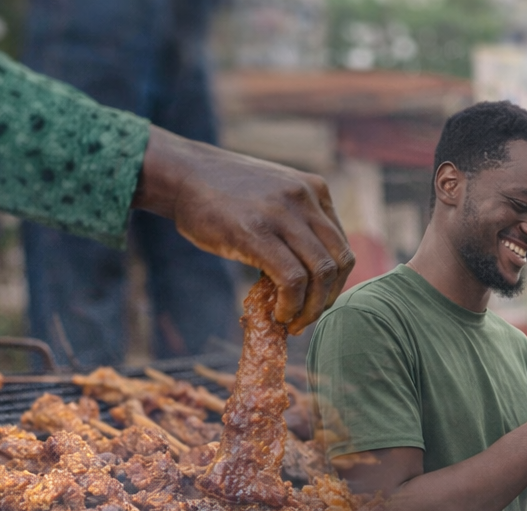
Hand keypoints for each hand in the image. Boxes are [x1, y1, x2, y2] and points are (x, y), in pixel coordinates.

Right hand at [135, 128, 354, 332]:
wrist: (183, 173)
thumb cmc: (225, 192)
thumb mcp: (275, 196)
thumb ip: (297, 224)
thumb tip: (309, 274)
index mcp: (316, 189)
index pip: (342, 246)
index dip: (335, 282)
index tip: (316, 301)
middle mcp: (305, 198)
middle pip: (339, 261)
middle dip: (327, 299)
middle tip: (307, 318)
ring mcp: (283, 214)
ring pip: (321, 273)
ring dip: (311, 308)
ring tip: (293, 321)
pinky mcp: (257, 233)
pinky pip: (292, 279)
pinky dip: (291, 305)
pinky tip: (279, 314)